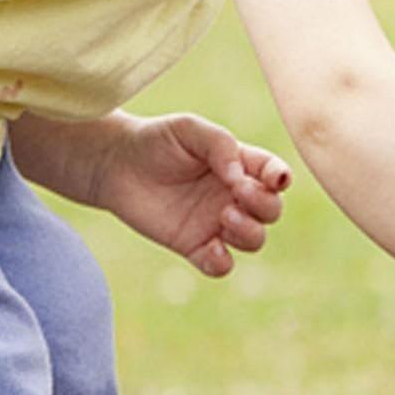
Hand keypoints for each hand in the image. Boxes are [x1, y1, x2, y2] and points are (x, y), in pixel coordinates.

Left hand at [92, 113, 291, 276]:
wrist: (113, 164)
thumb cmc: (155, 140)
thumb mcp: (188, 129)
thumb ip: (220, 144)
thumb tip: (239, 177)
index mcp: (241, 166)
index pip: (275, 176)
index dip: (280, 179)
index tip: (273, 179)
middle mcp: (234, 197)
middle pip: (271, 211)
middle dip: (264, 205)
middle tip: (237, 192)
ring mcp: (216, 224)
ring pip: (255, 240)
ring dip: (249, 232)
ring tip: (224, 217)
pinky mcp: (194, 246)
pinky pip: (221, 265)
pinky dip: (223, 262)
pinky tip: (212, 249)